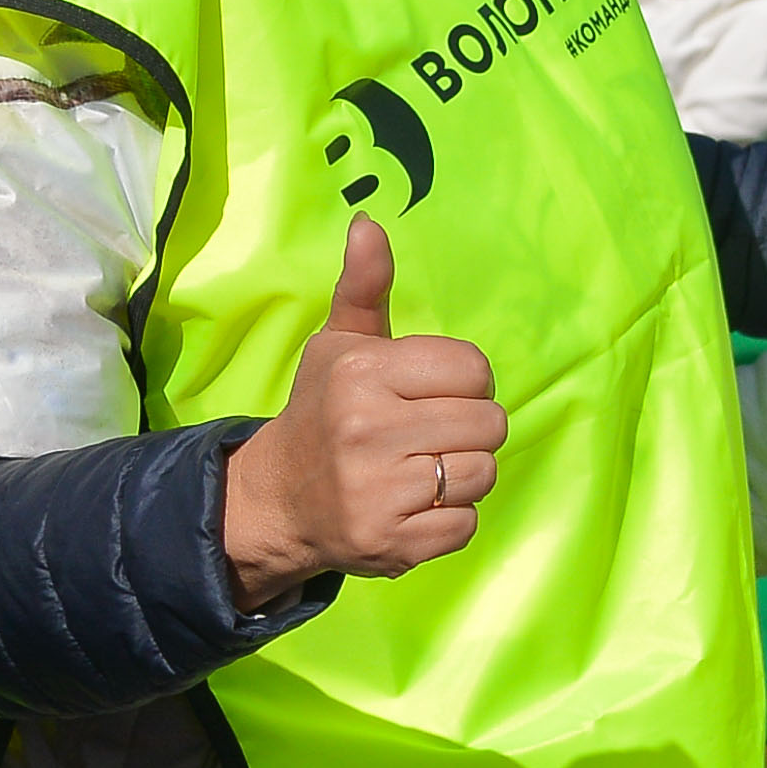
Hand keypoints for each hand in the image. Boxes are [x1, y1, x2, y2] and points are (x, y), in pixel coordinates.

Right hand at [223, 219, 510, 599]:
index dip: (465, 382)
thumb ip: (365, 286)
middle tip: (428, 435)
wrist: (278, 499)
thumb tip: (368, 223)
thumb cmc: (323, 412)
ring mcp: (379, 492)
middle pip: (489, 423)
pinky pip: (466, 524)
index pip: (474, 370)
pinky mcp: (391, 543)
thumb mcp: (339, 344)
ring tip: (422, 469)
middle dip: (469, 429)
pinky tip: (413, 505)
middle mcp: (368, 430)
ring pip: (482, 473)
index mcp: (362, 374)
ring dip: (463, 474)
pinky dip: (450, 519)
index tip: (433, 393)